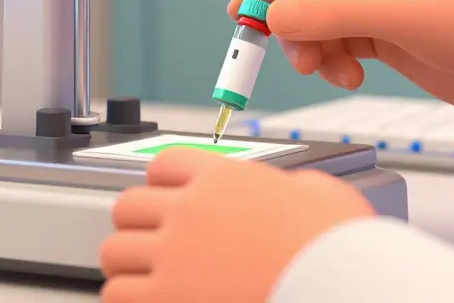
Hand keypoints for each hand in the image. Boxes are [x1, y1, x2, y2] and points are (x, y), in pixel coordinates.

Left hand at [100, 148, 373, 302]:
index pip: (163, 164)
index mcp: (223, 177)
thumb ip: (291, 184)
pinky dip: (127, 297)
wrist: (338, 287)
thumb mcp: (321, 192)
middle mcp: (190, 210)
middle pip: (129, 205)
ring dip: (127, 263)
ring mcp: (174, 254)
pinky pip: (117, 293)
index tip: (167, 200)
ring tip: (144, 275)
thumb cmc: (337, 246)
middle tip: (152, 241)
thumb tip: (292, 189)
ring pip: (114, 250)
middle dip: (138, 224)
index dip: (164, 185)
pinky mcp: (166, 297)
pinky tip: (146, 301)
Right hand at [228, 0, 453, 113]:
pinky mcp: (385, 32)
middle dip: (286, 18)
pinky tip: (349, 78)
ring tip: (323, 72)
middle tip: (270, 52)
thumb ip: (334, 19)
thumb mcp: (404, 21)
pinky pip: (335, 41)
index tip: (243, 13)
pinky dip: (331, 60)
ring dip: (308, 45)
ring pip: (315, 16)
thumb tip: (274, 19)